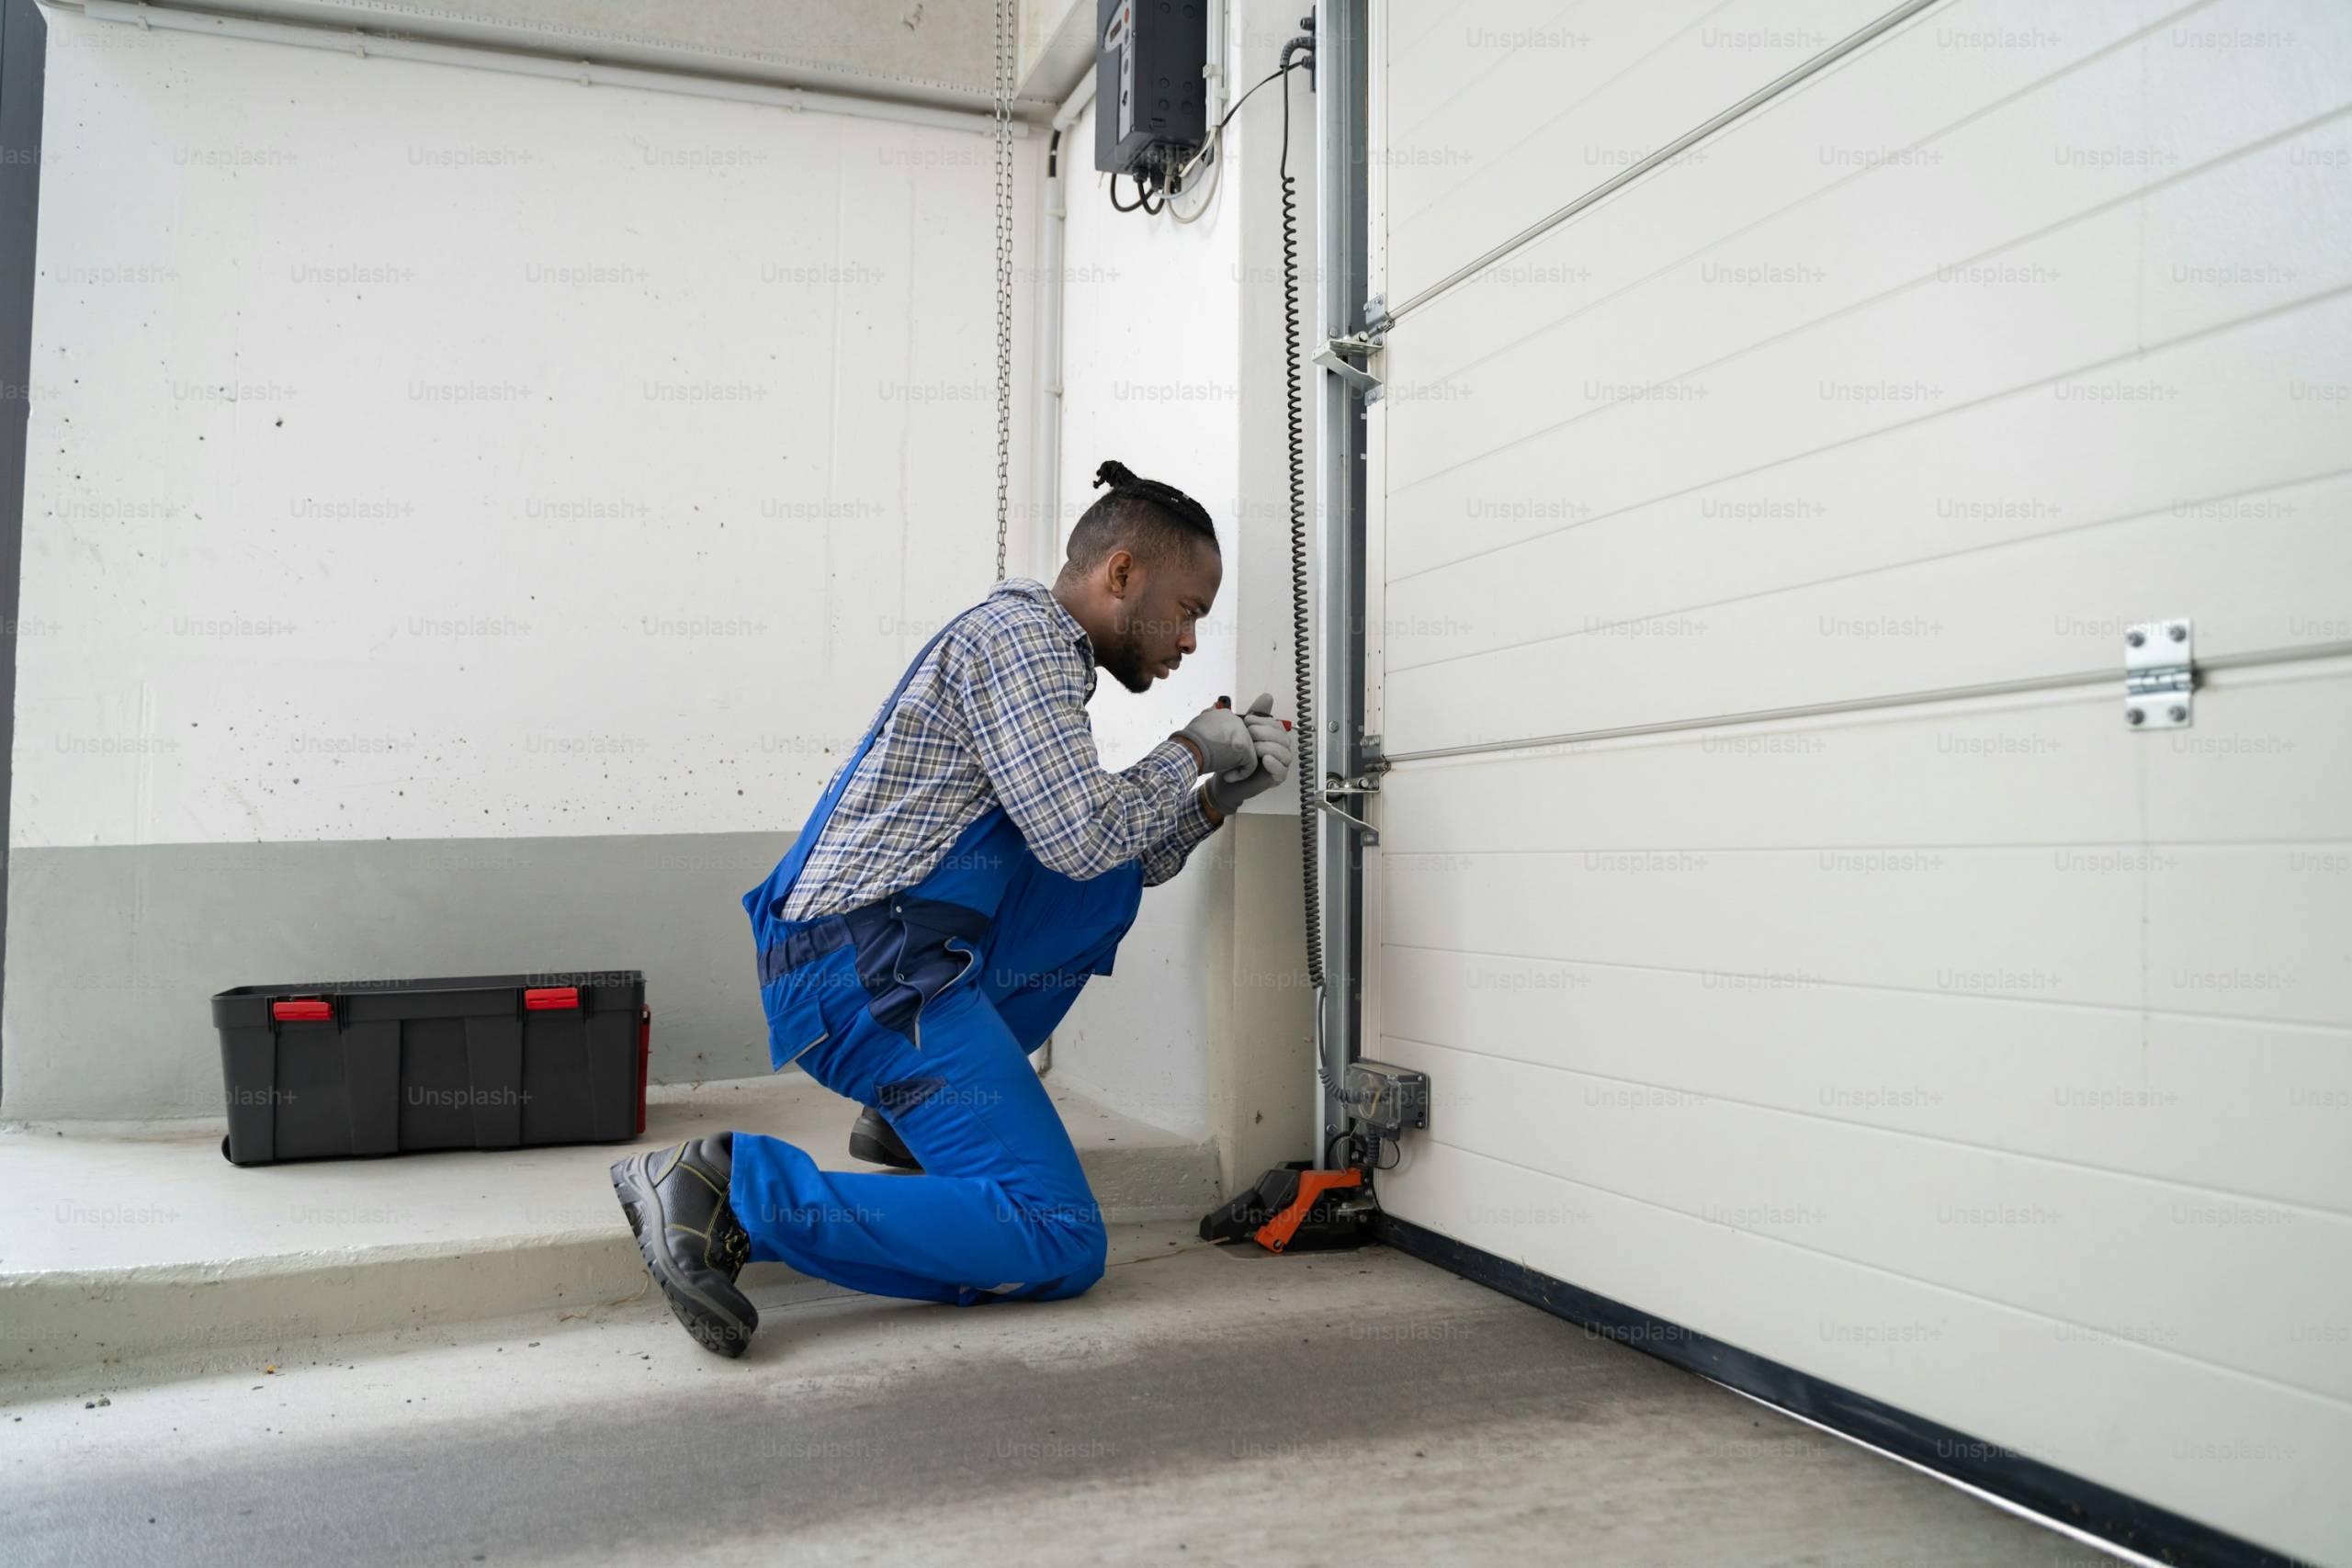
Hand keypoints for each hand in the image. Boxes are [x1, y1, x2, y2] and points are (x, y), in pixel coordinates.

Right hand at [1172, 700, 1255, 777]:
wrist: (1187, 749)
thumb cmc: (1189, 741)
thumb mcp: (1199, 723)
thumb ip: (1210, 719)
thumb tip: (1212, 710)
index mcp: (1226, 715)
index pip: (1233, 732)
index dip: (1225, 746)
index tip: (1215, 755)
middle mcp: (1237, 721)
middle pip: (1242, 742)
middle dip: (1233, 756)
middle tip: (1219, 764)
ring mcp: (1242, 733)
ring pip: (1247, 753)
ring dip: (1236, 765)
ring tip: (1223, 772)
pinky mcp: (1245, 747)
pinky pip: (1250, 764)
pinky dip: (1240, 774)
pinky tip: (1227, 777)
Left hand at [1205, 693, 1295, 814]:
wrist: (1223, 780)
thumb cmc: (1233, 757)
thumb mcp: (1241, 733)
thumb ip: (1255, 715)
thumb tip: (1267, 696)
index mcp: (1273, 738)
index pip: (1277, 725)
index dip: (1264, 721)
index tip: (1247, 721)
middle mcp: (1279, 750)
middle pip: (1283, 738)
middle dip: (1266, 733)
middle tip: (1250, 734)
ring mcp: (1279, 765)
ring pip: (1285, 753)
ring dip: (1269, 747)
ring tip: (1254, 748)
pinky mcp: (1276, 779)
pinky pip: (1282, 771)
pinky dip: (1275, 764)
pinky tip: (1265, 760)